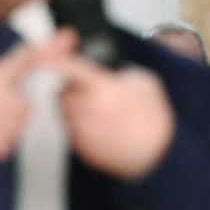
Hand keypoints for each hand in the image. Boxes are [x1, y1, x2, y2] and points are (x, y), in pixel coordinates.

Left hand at [57, 49, 173, 179]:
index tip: (51, 54)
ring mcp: (83, 131)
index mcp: (103, 89)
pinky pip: (71, 131)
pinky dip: (79, 126)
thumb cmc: (154, 121)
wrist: (158, 155)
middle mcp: (89, 110)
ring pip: (63, 112)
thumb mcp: (145, 82)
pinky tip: (102, 127)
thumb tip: (109, 69)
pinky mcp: (82, 149)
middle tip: (88, 90)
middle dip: (69, 88)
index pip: (68, 68)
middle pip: (61, 92)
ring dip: (73, 107)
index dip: (56, 58)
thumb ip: (121, 71)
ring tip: (100, 111)